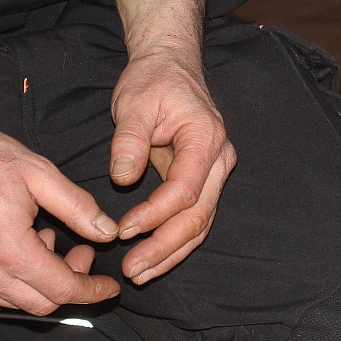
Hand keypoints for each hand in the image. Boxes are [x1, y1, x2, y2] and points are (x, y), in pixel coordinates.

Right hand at [0, 88, 120, 314]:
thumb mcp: (40, 173)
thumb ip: (78, 207)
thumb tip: (106, 231)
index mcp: (8, 248)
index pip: (61, 289)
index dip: (91, 291)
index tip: (109, 287)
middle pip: (39, 304)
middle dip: (71, 284)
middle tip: (83, 251)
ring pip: (15, 300)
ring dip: (43, 281)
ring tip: (51, 238)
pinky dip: (17, 276)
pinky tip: (24, 242)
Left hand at [109, 47, 235, 284]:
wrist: (170, 67)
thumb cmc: (153, 81)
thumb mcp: (135, 104)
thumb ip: (129, 141)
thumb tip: (122, 178)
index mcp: (205, 137)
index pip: (186, 188)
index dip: (156, 214)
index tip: (123, 230)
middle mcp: (218, 158)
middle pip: (200, 213)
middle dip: (165, 246)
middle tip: (131, 269)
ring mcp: (214, 170)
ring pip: (201, 222)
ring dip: (171, 251)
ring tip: (139, 273)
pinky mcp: (203, 179)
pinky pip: (194, 216)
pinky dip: (174, 241)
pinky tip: (152, 260)